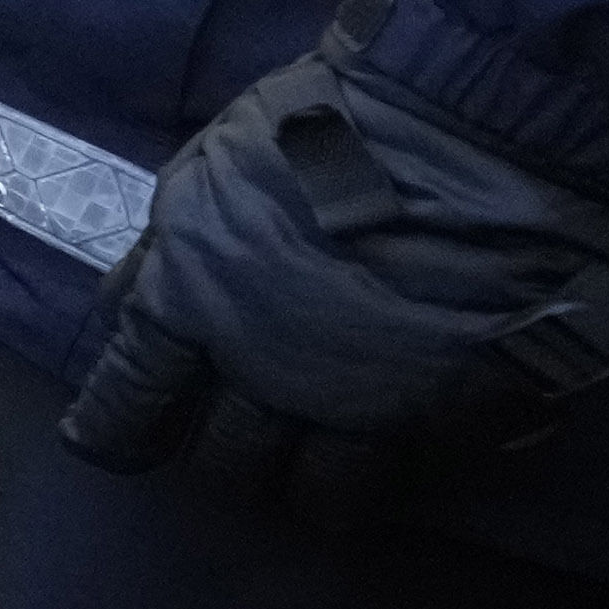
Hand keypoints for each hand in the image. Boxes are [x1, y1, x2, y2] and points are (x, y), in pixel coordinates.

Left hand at [54, 5, 608, 521]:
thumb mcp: (217, 163)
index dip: (114, 431)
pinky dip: (417, 461)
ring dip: (318, 487)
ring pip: (325, 492)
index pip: (127, 401)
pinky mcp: (461, 413)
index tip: (115, 443)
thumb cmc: (346, 115)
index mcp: (192, 301)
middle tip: (244, 444)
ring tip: (326, 478)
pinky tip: (419, 443)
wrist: (494, 117)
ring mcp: (367, 400)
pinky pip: (426, 469)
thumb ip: (176, 245)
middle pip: (227, 458)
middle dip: (228, 456)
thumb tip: (136, 303)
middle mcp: (267, 368)